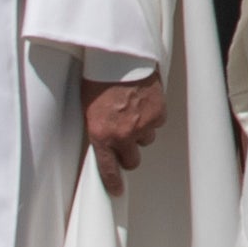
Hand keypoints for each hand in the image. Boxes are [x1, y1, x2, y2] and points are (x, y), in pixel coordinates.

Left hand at [81, 72, 165, 194]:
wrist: (120, 56)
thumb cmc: (99, 78)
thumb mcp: (89, 109)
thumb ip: (98, 130)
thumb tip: (104, 141)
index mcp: (100, 135)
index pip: (108, 169)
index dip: (113, 183)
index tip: (117, 190)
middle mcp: (123, 135)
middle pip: (133, 160)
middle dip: (129, 152)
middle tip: (126, 139)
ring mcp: (143, 124)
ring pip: (147, 140)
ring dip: (141, 131)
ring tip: (134, 113)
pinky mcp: (159, 112)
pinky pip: (157, 123)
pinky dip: (152, 115)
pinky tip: (144, 102)